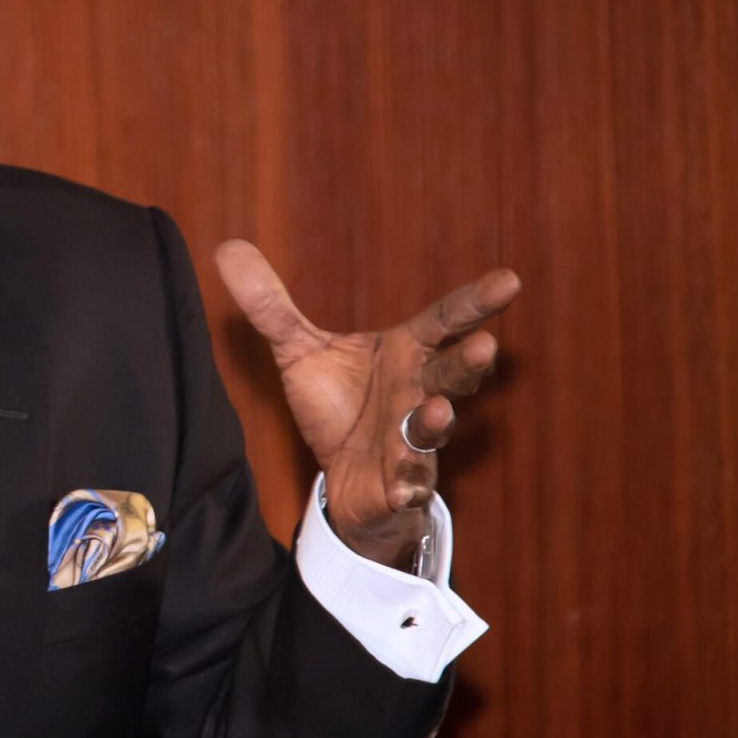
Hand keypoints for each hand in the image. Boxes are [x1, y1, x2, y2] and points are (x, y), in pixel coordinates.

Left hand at [214, 240, 519, 568]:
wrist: (344, 478)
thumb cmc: (339, 405)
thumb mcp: (299, 352)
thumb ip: (271, 307)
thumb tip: (227, 249)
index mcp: (406, 353)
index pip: (444, 321)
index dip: (475, 302)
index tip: (510, 279)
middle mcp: (418, 393)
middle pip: (451, 374)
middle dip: (470, 362)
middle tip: (487, 345)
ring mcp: (413, 440)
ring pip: (434, 429)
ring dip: (438, 422)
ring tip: (436, 412)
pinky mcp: (400, 482)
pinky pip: (411, 485)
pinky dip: (410, 486)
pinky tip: (406, 487)